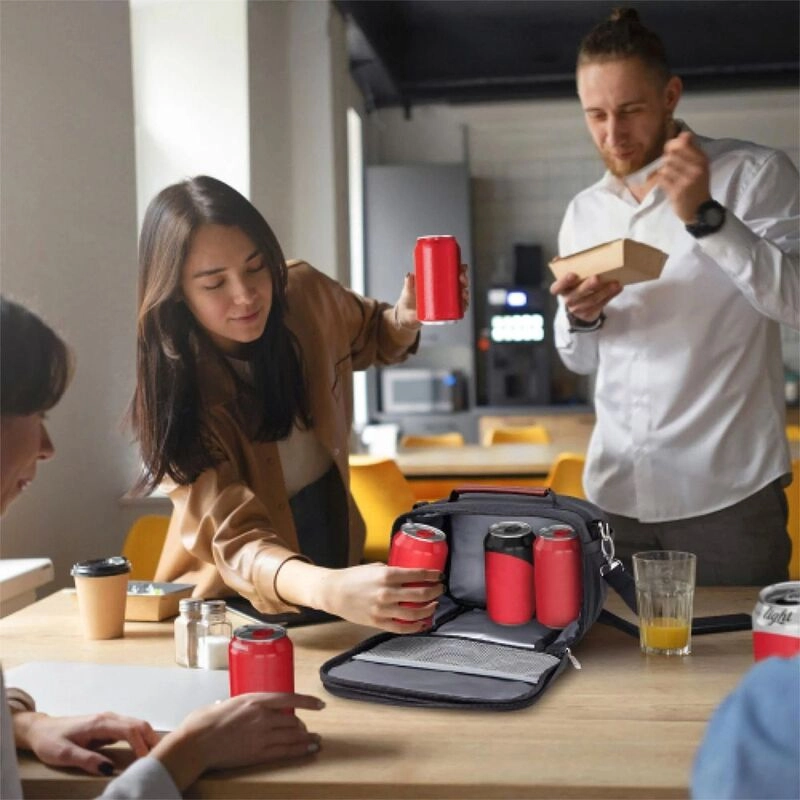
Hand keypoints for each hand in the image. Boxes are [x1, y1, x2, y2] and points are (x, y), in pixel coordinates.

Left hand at [12, 710, 158, 775]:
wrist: (40, 729)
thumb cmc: (50, 740)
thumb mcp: (64, 754)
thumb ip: (87, 760)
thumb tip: (109, 769)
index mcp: (100, 723)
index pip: (129, 731)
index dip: (141, 745)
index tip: (146, 761)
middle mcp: (108, 718)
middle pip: (139, 725)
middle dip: (152, 740)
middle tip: (160, 758)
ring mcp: (109, 720)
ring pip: (136, 725)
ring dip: (148, 738)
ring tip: (156, 755)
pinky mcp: (108, 726)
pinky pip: (130, 729)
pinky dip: (141, 738)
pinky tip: (143, 750)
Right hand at [152, 692, 322, 790]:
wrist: (197, 743)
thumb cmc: (204, 722)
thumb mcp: (226, 703)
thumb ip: (239, 704)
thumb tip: (237, 705)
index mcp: (255, 700)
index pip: (289, 698)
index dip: (307, 701)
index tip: (319, 704)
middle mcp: (263, 716)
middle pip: (292, 720)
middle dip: (301, 726)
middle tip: (306, 729)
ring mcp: (262, 735)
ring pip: (292, 736)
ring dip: (306, 738)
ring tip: (315, 741)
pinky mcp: (258, 754)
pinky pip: (285, 751)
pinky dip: (300, 750)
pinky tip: (309, 750)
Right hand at [316, 562, 443, 632]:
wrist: (333, 592)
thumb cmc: (353, 577)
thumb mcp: (374, 567)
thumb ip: (392, 571)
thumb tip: (409, 574)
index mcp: (386, 575)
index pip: (417, 574)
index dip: (432, 575)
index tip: (439, 576)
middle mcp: (387, 592)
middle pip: (420, 594)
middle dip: (434, 591)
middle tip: (440, 589)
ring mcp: (383, 609)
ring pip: (414, 613)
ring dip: (428, 609)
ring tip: (434, 605)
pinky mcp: (378, 622)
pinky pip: (401, 628)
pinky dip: (415, 627)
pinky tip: (422, 623)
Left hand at [393, 264, 469, 328]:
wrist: (406, 317)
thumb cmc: (407, 300)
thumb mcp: (408, 290)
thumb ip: (408, 283)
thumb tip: (410, 275)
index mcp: (437, 281)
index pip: (452, 272)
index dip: (460, 269)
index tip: (462, 268)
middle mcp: (444, 290)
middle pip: (459, 283)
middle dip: (464, 280)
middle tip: (462, 280)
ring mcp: (445, 301)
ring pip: (460, 295)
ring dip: (465, 293)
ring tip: (463, 294)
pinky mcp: (445, 312)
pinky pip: (458, 308)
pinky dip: (463, 306)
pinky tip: (464, 305)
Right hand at [549, 272, 621, 323]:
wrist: (579, 306)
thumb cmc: (575, 286)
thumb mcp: (569, 278)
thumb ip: (566, 268)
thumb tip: (557, 259)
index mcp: (561, 289)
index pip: (557, 287)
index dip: (564, 281)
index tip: (573, 274)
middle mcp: (568, 299)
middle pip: (577, 294)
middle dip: (588, 286)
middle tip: (597, 278)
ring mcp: (578, 308)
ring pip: (592, 300)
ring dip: (605, 291)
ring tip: (615, 283)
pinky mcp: (589, 313)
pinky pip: (601, 304)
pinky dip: (610, 296)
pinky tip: (618, 288)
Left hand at [656, 131, 710, 222]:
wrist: (699, 210)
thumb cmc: (697, 186)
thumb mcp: (700, 166)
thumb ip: (691, 150)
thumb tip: (682, 134)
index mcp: (702, 159)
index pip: (683, 142)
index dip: (672, 144)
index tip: (671, 151)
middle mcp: (696, 168)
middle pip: (671, 154)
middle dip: (667, 161)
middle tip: (672, 169)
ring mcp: (686, 180)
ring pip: (665, 167)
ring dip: (664, 173)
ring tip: (671, 179)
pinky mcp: (677, 192)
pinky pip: (662, 179)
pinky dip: (662, 182)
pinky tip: (668, 186)